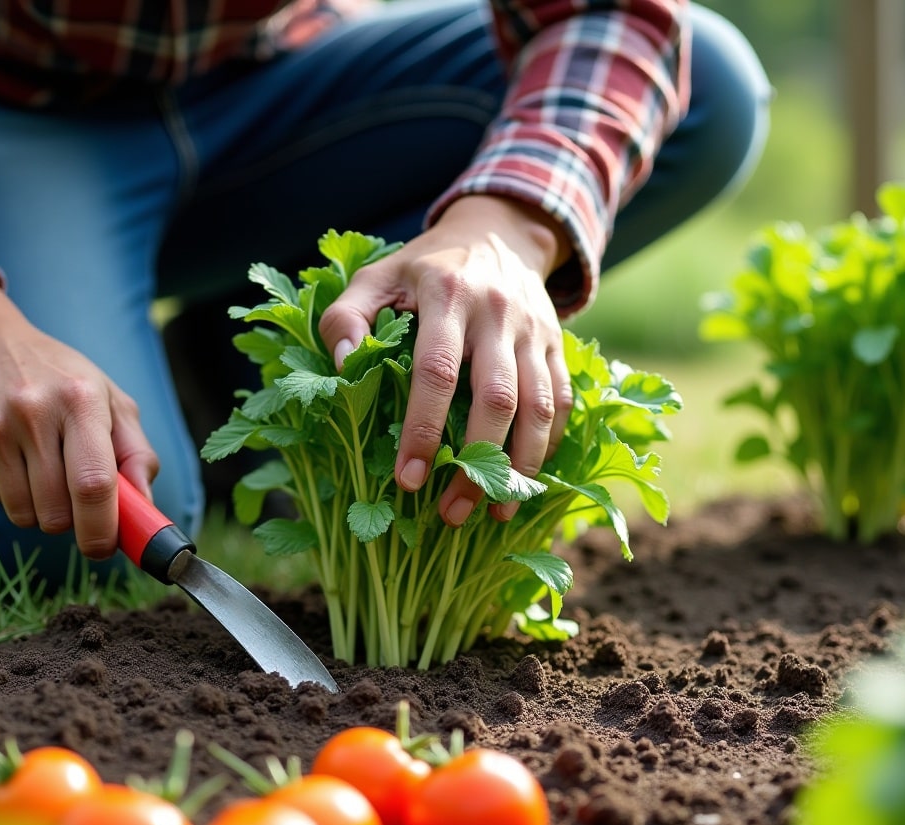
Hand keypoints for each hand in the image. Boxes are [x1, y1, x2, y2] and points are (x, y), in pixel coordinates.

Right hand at [0, 272, 157, 558]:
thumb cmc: (53, 377)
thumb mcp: (105, 395)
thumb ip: (135, 450)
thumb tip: (145, 504)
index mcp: (79, 399)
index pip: (94, 485)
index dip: (102, 530)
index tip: (104, 547)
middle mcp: (33, 412)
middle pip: (57, 513)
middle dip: (68, 520)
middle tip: (67, 492)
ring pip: (22, 514)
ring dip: (34, 506)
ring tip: (33, 464)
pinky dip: (0, 489)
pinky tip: (1, 452)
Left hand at [317, 196, 573, 524]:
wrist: (498, 231)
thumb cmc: (425, 267)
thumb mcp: (377, 275)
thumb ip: (347, 316)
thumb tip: (343, 367)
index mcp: (448, 296)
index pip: (437, 371)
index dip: (422, 428)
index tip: (408, 478)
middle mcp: (498, 313)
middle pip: (497, 397)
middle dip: (476, 462)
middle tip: (452, 513)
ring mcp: (534, 331)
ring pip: (539, 406)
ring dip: (521, 466)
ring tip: (497, 512)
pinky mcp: (558, 344)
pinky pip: (561, 401)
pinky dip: (548, 445)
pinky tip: (526, 481)